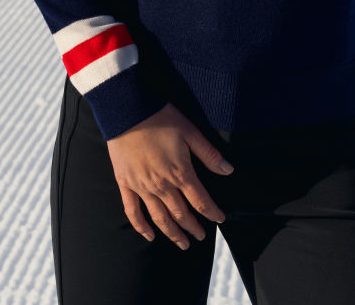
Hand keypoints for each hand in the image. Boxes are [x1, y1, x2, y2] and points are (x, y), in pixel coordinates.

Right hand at [106, 101, 234, 249]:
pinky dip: (141, 227)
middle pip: (181, 214)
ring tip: (182, 243)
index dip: (212, 212)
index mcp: (180, 173)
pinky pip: (133, 212)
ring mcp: (142, 187)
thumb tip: (228, 170)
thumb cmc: (161, 118)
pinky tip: (149, 236)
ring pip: (160, 218)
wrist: (127, 111)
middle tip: (200, 237)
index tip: (220, 219)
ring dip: (172, 233)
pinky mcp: (126, 184)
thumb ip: (209, 154)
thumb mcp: (190, 132)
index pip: (200, 201)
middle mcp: (162, 186)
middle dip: (193, 228)